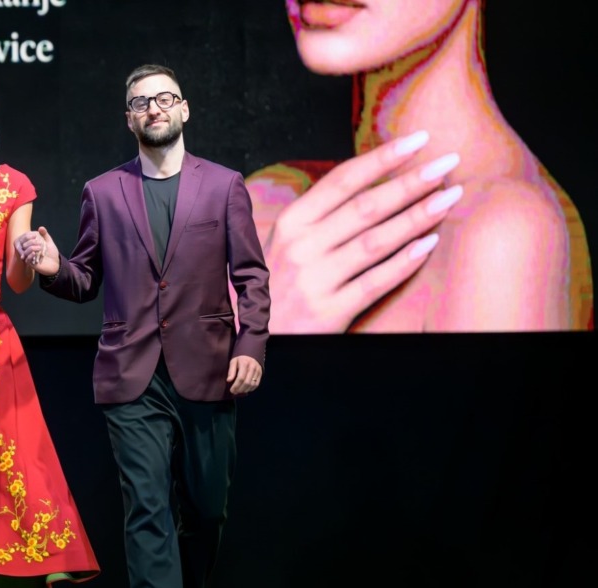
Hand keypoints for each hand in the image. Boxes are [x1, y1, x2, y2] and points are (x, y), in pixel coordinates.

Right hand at [15, 226, 59, 275]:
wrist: (56, 264)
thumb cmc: (52, 252)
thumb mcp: (49, 242)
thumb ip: (45, 235)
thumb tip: (40, 227)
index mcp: (32, 243)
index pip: (26, 237)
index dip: (30, 235)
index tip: (36, 236)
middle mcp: (29, 249)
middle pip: (24, 243)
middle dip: (31, 242)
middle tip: (40, 243)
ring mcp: (29, 256)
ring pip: (25, 250)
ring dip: (31, 247)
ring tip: (40, 248)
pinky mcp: (31, 263)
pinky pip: (27, 258)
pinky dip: (30, 255)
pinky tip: (35, 253)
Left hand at [227, 355, 261, 395]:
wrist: (250, 356)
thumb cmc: (240, 360)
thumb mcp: (233, 362)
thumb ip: (231, 371)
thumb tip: (228, 380)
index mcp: (244, 363)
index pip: (241, 378)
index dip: (236, 385)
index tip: (232, 390)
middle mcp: (252, 367)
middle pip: (247, 382)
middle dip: (240, 389)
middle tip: (234, 392)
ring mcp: (258, 370)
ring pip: (252, 384)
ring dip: (245, 390)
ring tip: (239, 391)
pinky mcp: (260, 374)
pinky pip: (256, 384)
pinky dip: (251, 389)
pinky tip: (245, 389)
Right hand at [263, 130, 462, 332]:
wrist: (251, 334)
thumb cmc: (274, 284)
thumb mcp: (282, 243)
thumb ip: (317, 215)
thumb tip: (368, 179)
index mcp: (290, 223)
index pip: (342, 181)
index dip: (382, 158)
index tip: (418, 140)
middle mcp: (300, 247)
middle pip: (365, 207)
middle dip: (410, 182)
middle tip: (447, 162)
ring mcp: (314, 281)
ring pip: (375, 241)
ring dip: (416, 216)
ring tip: (449, 197)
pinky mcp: (327, 312)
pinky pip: (374, 283)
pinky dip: (404, 262)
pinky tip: (429, 244)